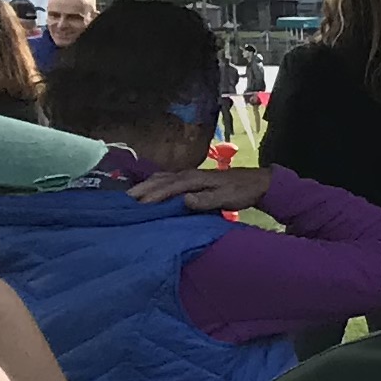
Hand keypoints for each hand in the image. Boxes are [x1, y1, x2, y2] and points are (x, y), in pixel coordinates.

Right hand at [131, 166, 273, 216]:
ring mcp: (189, 175)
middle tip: (122, 201)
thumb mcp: (227, 198)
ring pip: (161, 179)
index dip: (152, 196)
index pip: (168, 188)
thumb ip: (206, 200)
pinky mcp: (191, 179)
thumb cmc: (242, 192)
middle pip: (159, 181)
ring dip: (145, 186)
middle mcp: (188, 174)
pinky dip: (154, 184)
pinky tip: (147, 190)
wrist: (257, 182)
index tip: (137, 206)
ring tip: (129, 197)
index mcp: (194, 179)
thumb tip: (184, 201)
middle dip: (141, 190)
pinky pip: (167, 180)